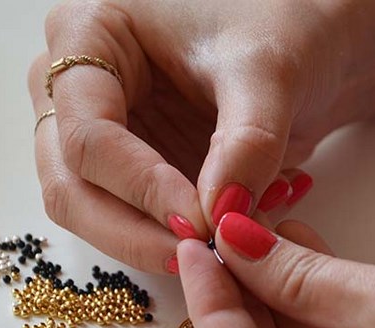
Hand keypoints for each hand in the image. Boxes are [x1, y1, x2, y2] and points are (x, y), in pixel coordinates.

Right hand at [29, 0, 374, 273]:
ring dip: (149, 240)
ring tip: (219, 245)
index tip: (202, 224)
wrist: (305, 35)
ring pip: (87, 210)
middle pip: (69, 182)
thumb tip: (221, 220)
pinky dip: (168, 234)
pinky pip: (123, 215)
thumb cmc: (280, 22)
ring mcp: (90, 127)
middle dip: (132, 231)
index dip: (141, 189)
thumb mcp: (268, 69)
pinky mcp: (119, 162)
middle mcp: (71, 85)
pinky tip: (222, 231)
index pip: (88, 135)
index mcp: (86, 34)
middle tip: (196, 256)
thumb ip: (247, 142)